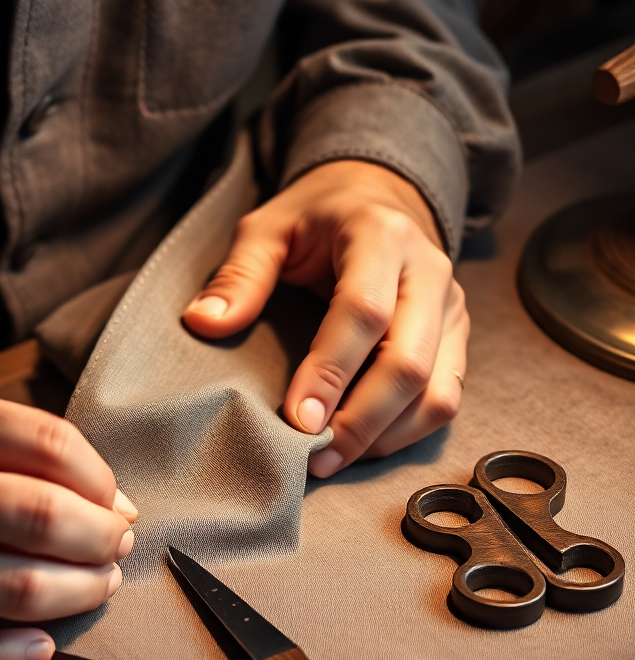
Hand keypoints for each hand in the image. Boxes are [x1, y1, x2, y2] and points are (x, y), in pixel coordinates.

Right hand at [0, 375, 136, 659]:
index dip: (101, 480)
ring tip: (97, 584)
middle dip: (102, 539)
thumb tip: (105, 497)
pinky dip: (11, 657)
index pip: (50, 447)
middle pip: (41, 519)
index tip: (114, 500)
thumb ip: (11, 436)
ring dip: (77, 594)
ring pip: (12, 591)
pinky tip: (43, 645)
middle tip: (117, 545)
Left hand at [182, 160, 467, 476]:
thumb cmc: (315, 218)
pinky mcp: (456, 336)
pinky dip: (406, 432)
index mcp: (379, 236)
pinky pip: (446, 397)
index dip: (331, 371)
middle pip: (407, 361)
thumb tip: (203, 323)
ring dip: (385, 436)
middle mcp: (428, 271)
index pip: (363, 312)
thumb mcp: (268, 228)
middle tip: (314, 456)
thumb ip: (239, 274)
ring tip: (333, 459)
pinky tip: (364, 445)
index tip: (298, 420)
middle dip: (360, 420)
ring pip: (435, 390)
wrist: (377, 200)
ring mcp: (450, 307)